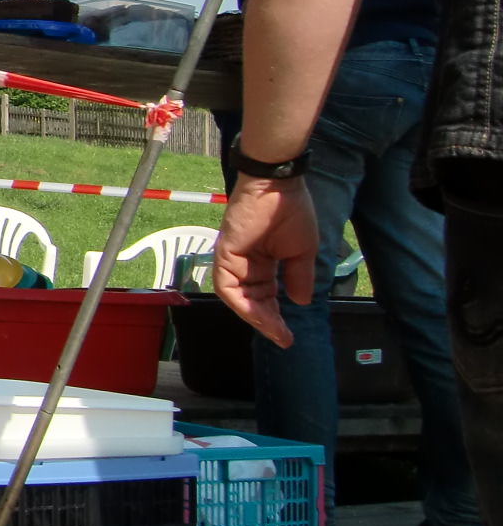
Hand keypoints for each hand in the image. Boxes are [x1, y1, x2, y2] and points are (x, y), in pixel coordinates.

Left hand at [213, 178, 317, 346]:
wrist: (279, 186)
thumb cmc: (292, 212)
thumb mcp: (302, 251)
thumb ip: (298, 277)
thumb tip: (300, 303)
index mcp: (264, 262)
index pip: (267, 296)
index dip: (277, 316)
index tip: (289, 336)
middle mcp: (246, 264)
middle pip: (252, 301)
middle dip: (267, 321)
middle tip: (283, 338)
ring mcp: (233, 259)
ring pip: (239, 298)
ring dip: (256, 317)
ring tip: (275, 331)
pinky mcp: (224, 254)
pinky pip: (228, 286)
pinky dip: (241, 303)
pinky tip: (259, 315)